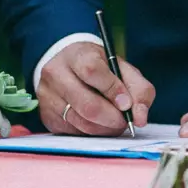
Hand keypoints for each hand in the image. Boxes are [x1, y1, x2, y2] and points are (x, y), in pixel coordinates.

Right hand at [37, 42, 154, 135]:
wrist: (71, 68)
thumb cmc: (101, 69)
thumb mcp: (123, 69)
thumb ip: (140, 90)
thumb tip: (140, 118)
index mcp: (76, 55)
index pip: (92, 71)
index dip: (113, 90)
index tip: (126, 103)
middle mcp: (56, 74)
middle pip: (87, 105)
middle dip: (113, 118)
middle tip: (125, 120)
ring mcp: (48, 97)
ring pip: (82, 123)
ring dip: (105, 128)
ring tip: (115, 122)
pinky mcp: (47, 117)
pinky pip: (75, 132)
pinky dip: (93, 133)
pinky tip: (99, 124)